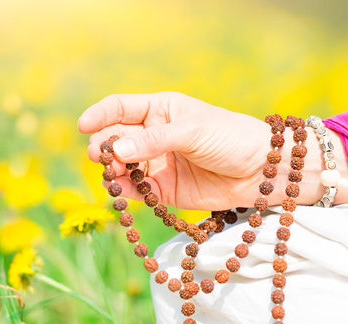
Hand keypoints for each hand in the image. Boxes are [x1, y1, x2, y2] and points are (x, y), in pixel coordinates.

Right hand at [78, 92, 347, 209]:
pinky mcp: (165, 191)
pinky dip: (128, 193)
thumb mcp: (192, 130)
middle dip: (106, 147)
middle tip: (104, 158)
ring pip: (123, 167)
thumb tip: (115, 150)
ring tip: (113, 175)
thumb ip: (153, 141)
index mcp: (161, 110)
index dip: (99, 115)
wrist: (263, 171)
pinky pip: (138, 192)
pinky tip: (123, 192)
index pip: (120, 107)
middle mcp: (155, 136)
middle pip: (116, 139)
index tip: (83, 127)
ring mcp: (158, 164)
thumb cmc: (232, 137)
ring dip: (113, 171)